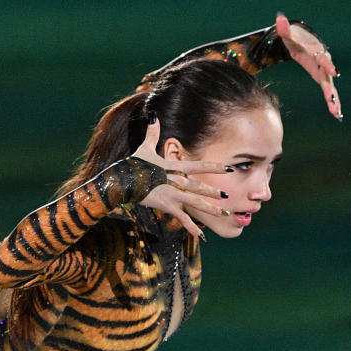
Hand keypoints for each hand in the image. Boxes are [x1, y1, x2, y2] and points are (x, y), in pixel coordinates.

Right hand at [130, 117, 228, 236]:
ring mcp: (172, 194)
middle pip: (199, 187)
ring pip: (195, 203)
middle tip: (228, 197)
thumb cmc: (133, 165)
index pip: (198, 166)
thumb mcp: (144, 148)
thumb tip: (153, 116)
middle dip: (214, 192)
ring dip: (209, 209)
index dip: (214, 167)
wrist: (122, 181)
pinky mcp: (165, 206)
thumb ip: (152, 134)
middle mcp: (176, 181)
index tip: (227, 168)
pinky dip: (191, 227)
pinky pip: (181, 218)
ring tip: (222, 214)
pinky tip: (200, 235)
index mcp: (174, 167)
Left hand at [276, 13, 342, 120]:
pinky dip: (332, 101)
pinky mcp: (322, 77)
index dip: (328, 65)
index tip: (334, 73)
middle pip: (328, 77)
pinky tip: (336, 114)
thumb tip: (279, 18)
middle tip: (333, 101)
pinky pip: (328, 90)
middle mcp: (323, 62)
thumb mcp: (288, 34)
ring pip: (330, 87)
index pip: (323, 58)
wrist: (302, 41)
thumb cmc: (294, 38)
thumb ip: (284, 28)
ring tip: (336, 113)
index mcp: (315, 52)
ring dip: (333, 100)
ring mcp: (323, 71)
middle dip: (331, 90)